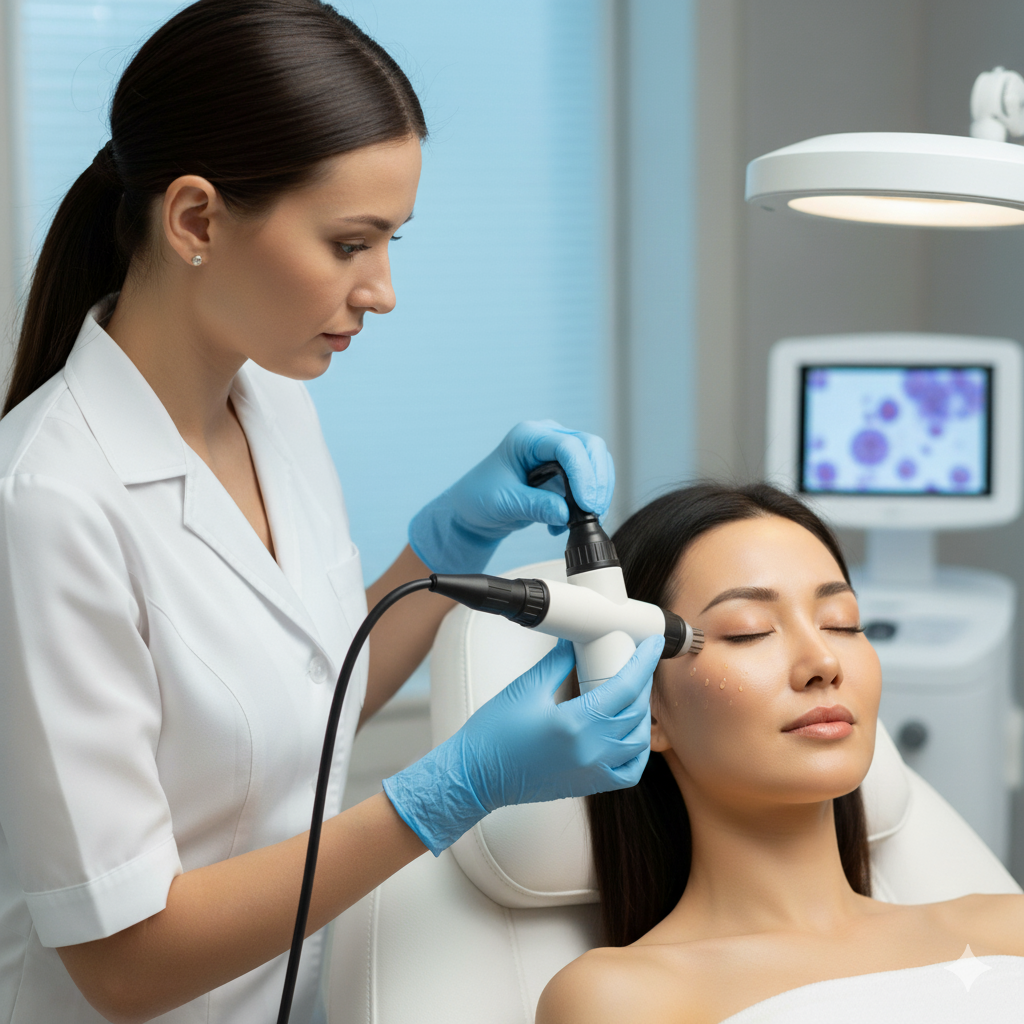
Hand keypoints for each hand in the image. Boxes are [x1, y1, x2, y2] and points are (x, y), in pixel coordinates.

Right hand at [382, 635, 661, 855]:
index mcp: (575, 724)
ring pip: (638, 741)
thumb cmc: (493, 735)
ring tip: (633, 694)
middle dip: (642, 683)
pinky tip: (630, 734)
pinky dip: (636, 752)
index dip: (644, 662)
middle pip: (636, 712)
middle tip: (638, 663)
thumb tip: (577, 642)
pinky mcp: (588, 786)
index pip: (625, 687)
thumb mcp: (526, 688)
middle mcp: (590, 751)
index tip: (653, 645)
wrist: (475, 776)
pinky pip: (628, 772)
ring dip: (642, 715)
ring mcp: (592, 772)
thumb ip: (558, 662)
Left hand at [408, 420, 613, 573]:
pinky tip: (565, 524)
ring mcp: (558, 452)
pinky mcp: (565, 471)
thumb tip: (566, 513)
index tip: (587, 503)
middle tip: (594, 511)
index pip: (567, 446)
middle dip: (597, 480)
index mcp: (528, 437)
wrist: (474, 509)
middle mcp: (547, 438)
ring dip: (598, 491)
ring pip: (596, 462)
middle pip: (590, 447)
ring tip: (585, 519)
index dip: (582, 474)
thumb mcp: (505, 503)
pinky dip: (588, 501)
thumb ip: (536, 506)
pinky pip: (590, 480)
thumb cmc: (480, 498)